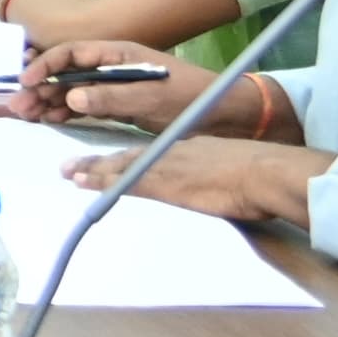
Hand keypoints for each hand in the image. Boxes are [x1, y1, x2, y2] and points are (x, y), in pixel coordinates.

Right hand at [13, 39, 203, 130]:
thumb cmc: (189, 98)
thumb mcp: (151, 96)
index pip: (72, 53)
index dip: (46, 64)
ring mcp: (114, 86)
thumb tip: (70, 95)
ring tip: (27, 115)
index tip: (27, 81)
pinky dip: (66, 112)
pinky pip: (85, 105)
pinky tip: (50, 120)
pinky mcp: (119, 104)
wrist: (222, 114)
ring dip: (48, 101)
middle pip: (66, 72)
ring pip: (71, 90)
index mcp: (118, 54)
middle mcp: (111, 67)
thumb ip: (110, 96)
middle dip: (40, 87)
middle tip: (18, 106)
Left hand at [65, 130, 315, 224]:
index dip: (124, 159)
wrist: (267, 173)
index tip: (106, 162)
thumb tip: (213, 186)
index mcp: (190, 149)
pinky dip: (105, 183)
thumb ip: (215, 174)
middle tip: (70, 167)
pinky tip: (88, 184)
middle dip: (98, 163)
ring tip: (70, 173)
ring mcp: (167, 167)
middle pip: (128, 157)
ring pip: (121, 167)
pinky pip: (128, 182)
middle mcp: (173, 153)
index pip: (149, 153)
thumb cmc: (261, 173)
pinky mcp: (167, 183)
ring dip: (94, 171)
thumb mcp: (231, 166)